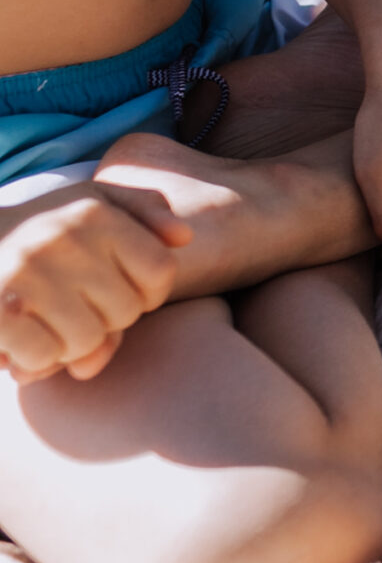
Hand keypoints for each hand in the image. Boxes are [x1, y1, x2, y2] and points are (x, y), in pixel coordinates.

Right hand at [0, 185, 190, 381]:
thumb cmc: (39, 232)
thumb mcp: (92, 203)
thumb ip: (144, 213)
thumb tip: (183, 238)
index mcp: (95, 212)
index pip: (160, 272)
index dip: (145, 294)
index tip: (116, 289)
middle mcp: (64, 237)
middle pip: (125, 312)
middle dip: (103, 319)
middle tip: (70, 305)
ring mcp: (27, 272)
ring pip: (86, 342)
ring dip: (67, 344)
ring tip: (43, 320)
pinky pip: (42, 357)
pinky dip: (33, 359)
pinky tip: (18, 337)